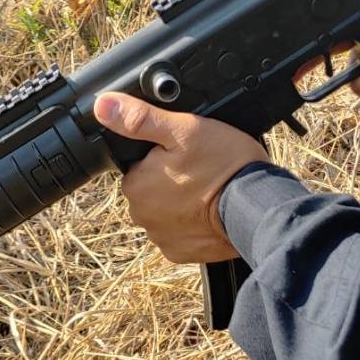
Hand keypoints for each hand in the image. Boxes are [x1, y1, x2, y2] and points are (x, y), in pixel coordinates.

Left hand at [95, 94, 267, 264]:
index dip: (163, 157)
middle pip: (151, 191)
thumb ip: (140, 118)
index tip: (186, 155)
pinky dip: (193, 226)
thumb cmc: (223, 166)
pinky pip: (181, 234)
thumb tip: (103, 106)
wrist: (257, 208)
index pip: (140, 166)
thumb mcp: (183, 129)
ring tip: (209, 191)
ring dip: (182, 204)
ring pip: (166, 213)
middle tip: (200, 171)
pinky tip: (211, 213)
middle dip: (171, 181)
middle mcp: (142, 215)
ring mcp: (162, 238)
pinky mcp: (182, 253)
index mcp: (136, 184)